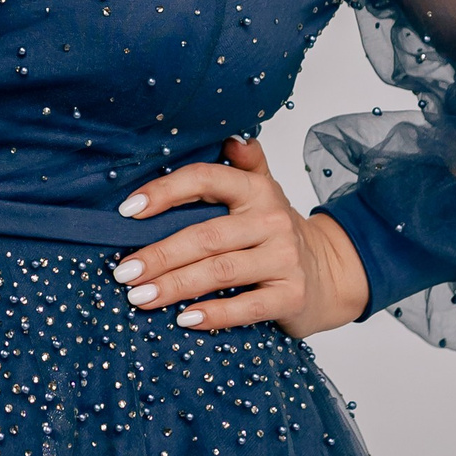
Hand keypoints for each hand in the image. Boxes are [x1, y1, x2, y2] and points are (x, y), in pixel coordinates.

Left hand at [110, 136, 369, 338]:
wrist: (332, 272)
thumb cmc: (277, 233)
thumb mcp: (263, 190)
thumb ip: (244, 163)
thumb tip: (231, 136)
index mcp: (256, 189)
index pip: (205, 179)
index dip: (164, 192)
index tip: (127, 211)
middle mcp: (271, 220)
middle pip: (205, 236)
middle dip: (159, 254)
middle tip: (123, 272)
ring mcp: (284, 259)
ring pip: (220, 271)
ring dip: (175, 286)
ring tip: (139, 297)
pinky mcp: (292, 296)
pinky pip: (246, 306)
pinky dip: (213, 314)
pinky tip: (184, 320)